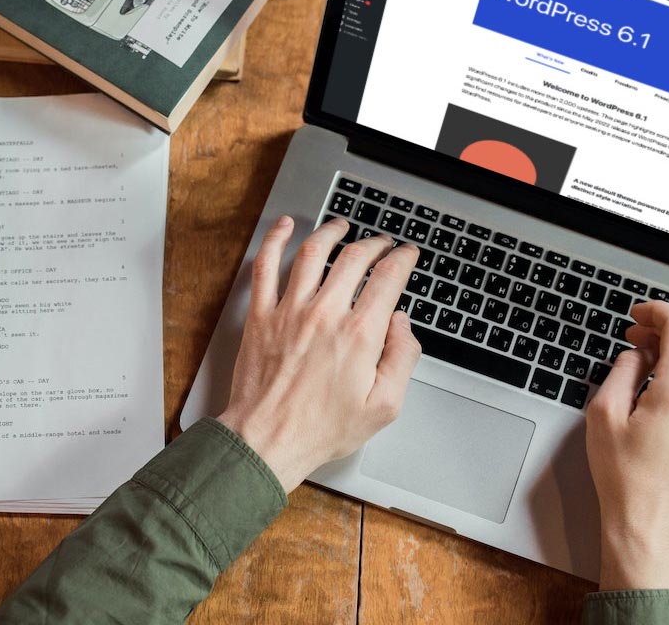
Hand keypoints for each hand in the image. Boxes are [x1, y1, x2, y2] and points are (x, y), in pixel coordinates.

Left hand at [218, 216, 421, 492]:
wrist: (267, 441)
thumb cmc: (322, 429)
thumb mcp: (384, 406)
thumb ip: (402, 359)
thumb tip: (402, 325)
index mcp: (359, 335)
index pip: (388, 278)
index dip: (402, 259)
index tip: (406, 255)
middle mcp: (325, 314)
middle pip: (354, 258)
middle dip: (374, 244)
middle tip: (381, 244)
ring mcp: (290, 312)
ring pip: (312, 252)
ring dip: (331, 232)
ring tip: (342, 227)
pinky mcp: (262, 316)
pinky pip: (265, 266)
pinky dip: (275, 240)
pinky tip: (285, 227)